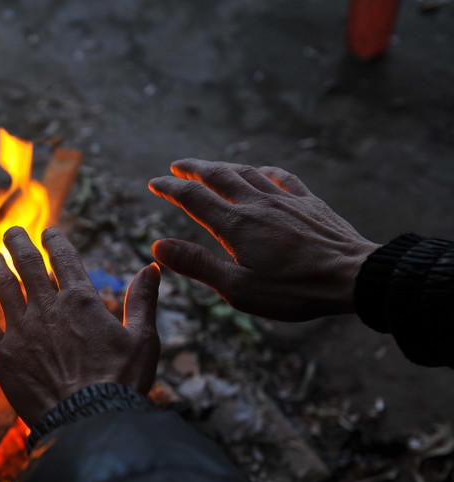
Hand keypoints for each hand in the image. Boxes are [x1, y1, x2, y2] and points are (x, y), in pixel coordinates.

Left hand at [0, 226, 160, 427]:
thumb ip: (142, 301)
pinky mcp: (1, 352)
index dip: (54, 241)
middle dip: (17, 243)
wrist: (86, 419)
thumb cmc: (120, 383)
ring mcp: (21, 328)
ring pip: (1, 286)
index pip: (64, 258)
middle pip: (27, 264)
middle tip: (10, 232)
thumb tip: (152, 268)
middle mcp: (47, 307)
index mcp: (81, 300)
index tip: (48, 233)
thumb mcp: (143, 340)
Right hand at [149, 158, 378, 320]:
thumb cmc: (293, 290)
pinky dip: (264, 170)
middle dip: (193, 169)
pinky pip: (283, 177)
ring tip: (210, 167)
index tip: (154, 183)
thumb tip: (157, 246)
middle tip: (176, 166)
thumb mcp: (237, 288)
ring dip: (223, 167)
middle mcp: (257, 205)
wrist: (353, 277)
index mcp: (235, 226)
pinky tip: (261, 171)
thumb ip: (197, 264)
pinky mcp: (310, 203)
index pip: (193, 198)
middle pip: (218, 176)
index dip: (170, 188)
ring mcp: (285, 200)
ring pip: (247, 172)